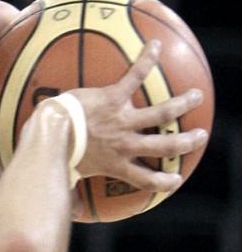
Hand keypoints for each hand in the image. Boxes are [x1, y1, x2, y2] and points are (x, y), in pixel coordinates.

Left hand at [68, 40, 207, 191]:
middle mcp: (125, 144)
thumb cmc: (54, 155)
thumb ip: (73, 184)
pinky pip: (135, 77)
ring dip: (182, 104)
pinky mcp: (113, 98)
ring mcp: (122, 120)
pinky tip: (155, 46)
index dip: (164, 181)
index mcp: (115, 164)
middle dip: (186, 141)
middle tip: (200, 136)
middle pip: (165, 145)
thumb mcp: (68, 173)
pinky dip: (147, 60)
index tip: (176, 179)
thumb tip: (67, 205)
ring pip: (162, 113)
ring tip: (196, 96)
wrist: (51, 135)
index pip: (145, 179)